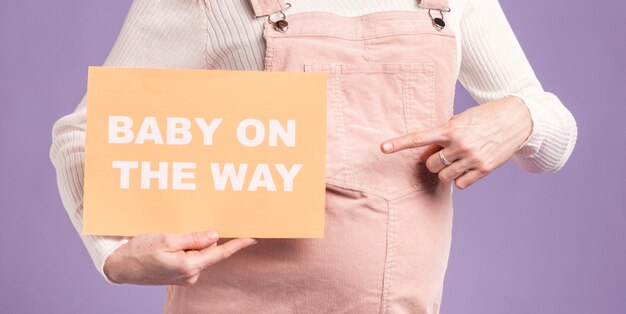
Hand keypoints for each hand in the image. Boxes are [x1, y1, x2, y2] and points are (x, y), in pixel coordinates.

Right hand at [103, 231, 256, 285]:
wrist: (120, 266)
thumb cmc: (139, 251)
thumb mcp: (166, 239)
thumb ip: (193, 238)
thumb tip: (215, 236)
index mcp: (189, 266)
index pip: (220, 253)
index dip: (238, 244)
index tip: (253, 237)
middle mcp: (191, 274)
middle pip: (208, 250)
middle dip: (203, 238)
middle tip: (190, 227)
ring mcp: (185, 276)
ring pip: (199, 253)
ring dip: (191, 242)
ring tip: (172, 237)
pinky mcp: (179, 274)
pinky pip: (190, 257)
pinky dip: (185, 248)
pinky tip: (170, 243)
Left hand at [380, 96, 531, 188]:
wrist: (516, 119)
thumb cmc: (483, 118)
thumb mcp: (460, 120)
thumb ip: (442, 135)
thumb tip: (426, 154)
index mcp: (450, 129)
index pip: (419, 138)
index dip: (399, 143)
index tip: (382, 148)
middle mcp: (459, 144)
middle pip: (430, 165)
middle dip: (434, 161)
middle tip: (445, 153)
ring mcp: (472, 158)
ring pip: (443, 177)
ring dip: (446, 171)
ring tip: (458, 160)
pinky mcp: (484, 169)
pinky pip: (460, 184)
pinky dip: (460, 179)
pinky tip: (468, 167)